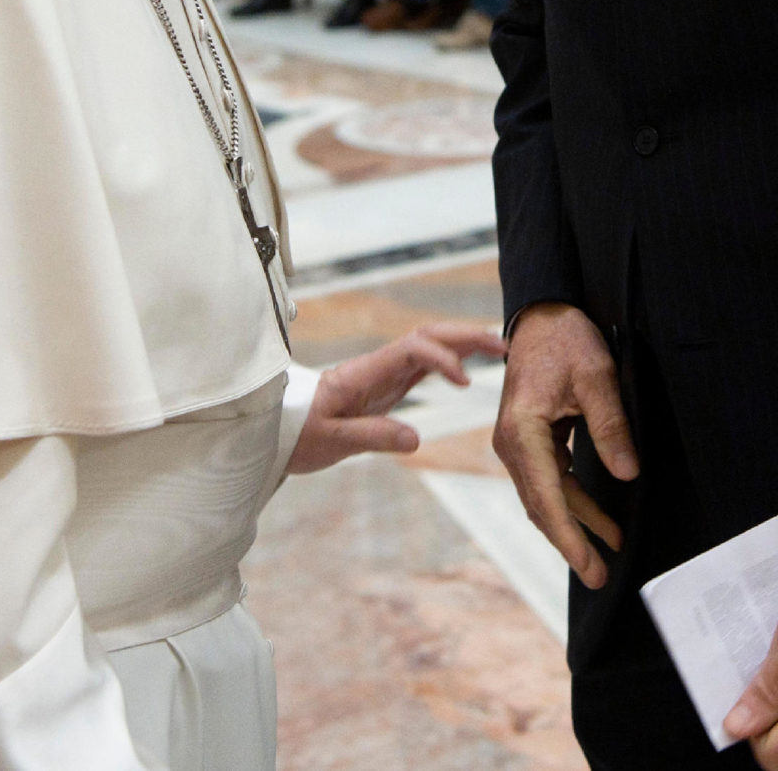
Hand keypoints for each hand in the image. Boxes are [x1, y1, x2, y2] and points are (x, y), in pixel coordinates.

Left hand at [287, 323, 504, 473]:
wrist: (277, 430)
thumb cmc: (297, 434)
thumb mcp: (330, 441)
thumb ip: (371, 436)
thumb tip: (415, 438)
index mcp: (363, 373)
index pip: (411, 348)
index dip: (442, 358)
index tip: (464, 382)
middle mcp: (377, 366)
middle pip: (427, 336)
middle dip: (464, 336)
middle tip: (501, 345)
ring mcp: (383, 373)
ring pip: (429, 345)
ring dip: (462, 343)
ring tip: (498, 349)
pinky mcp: (386, 385)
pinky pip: (423, 364)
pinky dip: (450, 360)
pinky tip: (469, 366)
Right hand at [491, 303, 635, 589]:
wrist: (542, 315)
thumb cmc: (565, 339)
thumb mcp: (596, 376)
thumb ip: (611, 426)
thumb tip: (627, 474)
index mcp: (522, 430)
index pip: (545, 495)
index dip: (568, 535)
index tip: (587, 564)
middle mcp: (512, 443)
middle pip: (542, 505)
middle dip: (572, 541)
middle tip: (600, 575)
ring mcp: (518, 444)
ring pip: (547, 497)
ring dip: (577, 523)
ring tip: (610, 549)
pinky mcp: (530, 441)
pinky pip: (551, 480)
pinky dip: (574, 501)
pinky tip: (599, 519)